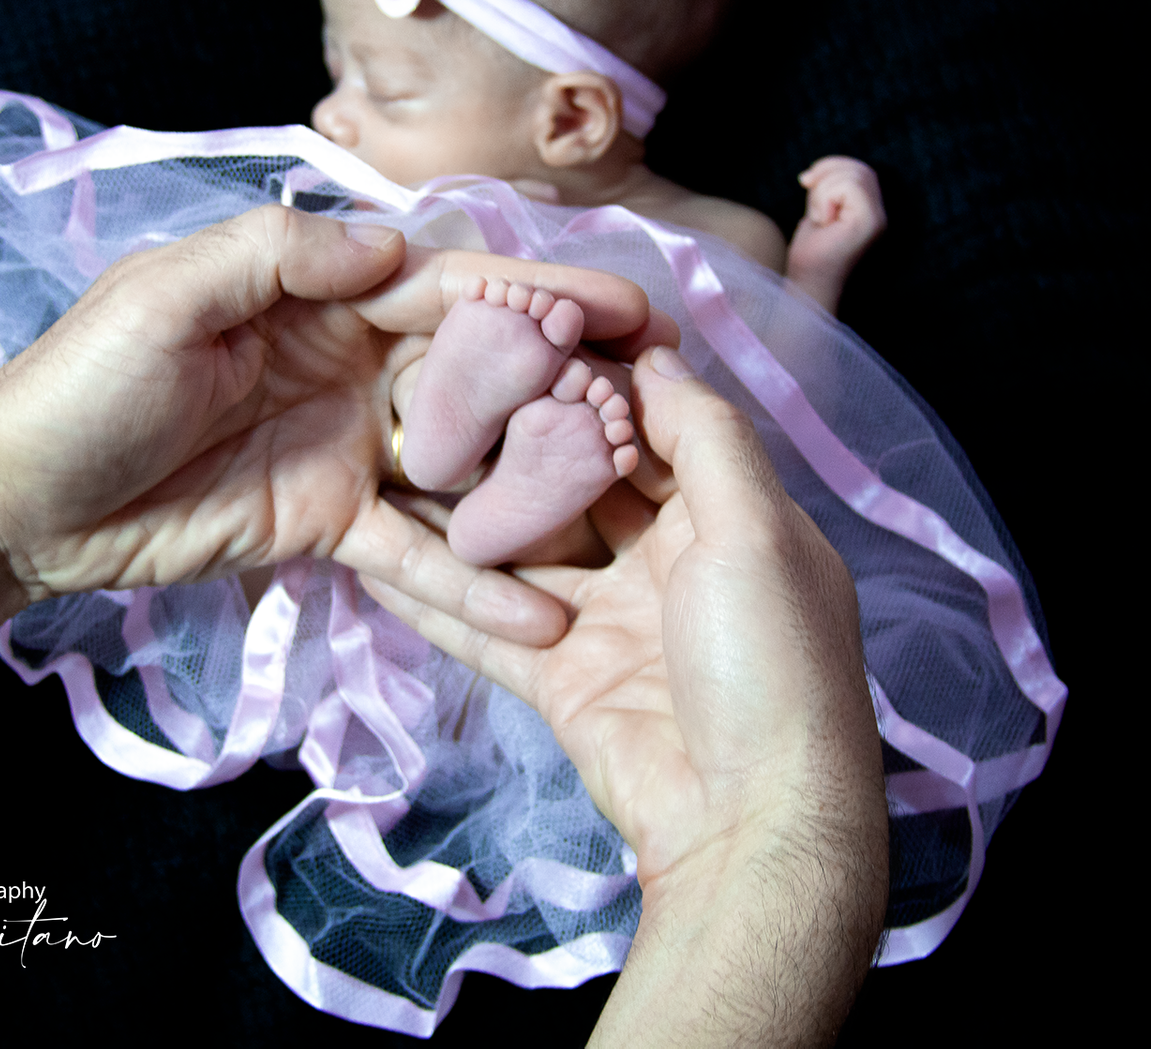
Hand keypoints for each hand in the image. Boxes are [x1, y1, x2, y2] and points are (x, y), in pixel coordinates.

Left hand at [0, 204, 669, 644]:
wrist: (19, 501)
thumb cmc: (82, 382)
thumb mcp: (170, 296)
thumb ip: (281, 260)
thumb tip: (400, 252)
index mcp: (320, 297)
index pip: (452, 287)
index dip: (540, 293)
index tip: (627, 306)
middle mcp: (354, 367)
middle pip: (485, 371)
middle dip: (573, 382)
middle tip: (666, 403)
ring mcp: (352, 452)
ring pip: (469, 466)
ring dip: (544, 486)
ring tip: (633, 512)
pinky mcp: (333, 530)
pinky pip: (416, 558)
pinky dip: (472, 589)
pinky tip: (537, 619)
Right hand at [367, 347, 887, 1044]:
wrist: (748, 821)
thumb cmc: (771, 663)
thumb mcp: (756, 531)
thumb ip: (706, 437)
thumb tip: (658, 354)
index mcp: (730, 517)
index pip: (656, 430)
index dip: (598, 382)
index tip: (530, 330)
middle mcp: (670, 561)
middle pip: (583, 483)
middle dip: (523, 436)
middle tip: (445, 377)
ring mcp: (610, 618)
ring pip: (528, 548)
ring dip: (472, 508)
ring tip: (399, 447)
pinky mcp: (560, 675)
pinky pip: (490, 623)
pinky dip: (439, 594)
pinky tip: (378, 556)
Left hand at [787, 156, 886, 311]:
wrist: (808, 283)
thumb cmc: (811, 253)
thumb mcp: (818, 212)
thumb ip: (828, 190)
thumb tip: (813, 172)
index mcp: (870, 211)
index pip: (859, 170)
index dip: (830, 167)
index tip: (806, 182)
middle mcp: (880, 215)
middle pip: (858, 169)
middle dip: (826, 177)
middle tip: (814, 208)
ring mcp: (878, 219)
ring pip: (852, 176)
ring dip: (823, 192)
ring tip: (820, 219)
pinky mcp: (870, 223)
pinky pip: (848, 187)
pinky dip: (825, 199)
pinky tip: (823, 223)